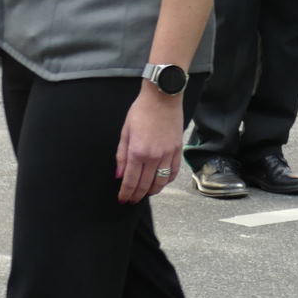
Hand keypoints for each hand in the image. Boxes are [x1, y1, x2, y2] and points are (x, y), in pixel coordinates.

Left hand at [115, 86, 183, 203]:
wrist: (163, 97)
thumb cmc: (141, 111)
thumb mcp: (125, 132)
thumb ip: (121, 156)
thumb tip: (119, 175)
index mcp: (137, 151)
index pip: (131, 181)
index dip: (126, 193)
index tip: (123, 200)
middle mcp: (154, 156)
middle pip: (145, 185)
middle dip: (137, 195)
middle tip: (132, 200)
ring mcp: (168, 154)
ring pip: (161, 182)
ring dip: (152, 191)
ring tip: (146, 193)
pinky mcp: (177, 150)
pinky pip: (173, 172)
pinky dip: (167, 181)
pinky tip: (161, 182)